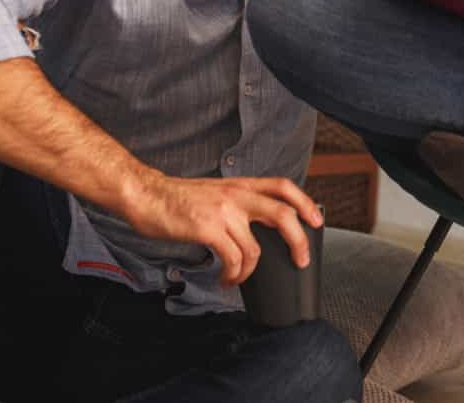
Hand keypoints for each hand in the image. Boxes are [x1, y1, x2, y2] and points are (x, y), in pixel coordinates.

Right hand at [120, 172, 323, 286]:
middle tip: (301, 260)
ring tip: (237, 277)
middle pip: (282, 214)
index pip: (282, 186)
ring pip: (255, 248)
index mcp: (239, 185)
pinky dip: (233, 274)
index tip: (317, 219)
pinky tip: (224, 278)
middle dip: (299, 240)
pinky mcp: (208, 228)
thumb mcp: (215, 193)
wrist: (146, 196)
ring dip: (250, 271)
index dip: (304, 202)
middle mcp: (236, 194)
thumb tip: (254, 229)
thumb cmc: (176, 200)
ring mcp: (223, 211)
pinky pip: (233, 259)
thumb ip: (237, 204)